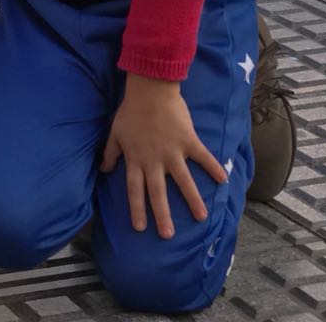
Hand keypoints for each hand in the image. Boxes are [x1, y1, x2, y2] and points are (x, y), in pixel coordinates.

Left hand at [101, 74, 227, 237]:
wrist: (149, 89)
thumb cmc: (131, 110)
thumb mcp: (115, 132)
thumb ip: (110, 152)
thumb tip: (103, 169)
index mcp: (136, 159)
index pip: (134, 189)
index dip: (136, 208)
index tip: (140, 228)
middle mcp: (154, 160)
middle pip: (157, 192)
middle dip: (162, 214)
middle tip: (167, 235)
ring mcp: (172, 152)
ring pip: (182, 180)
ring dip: (192, 199)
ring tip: (201, 217)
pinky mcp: (187, 141)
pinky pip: (202, 156)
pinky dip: (212, 167)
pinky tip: (222, 180)